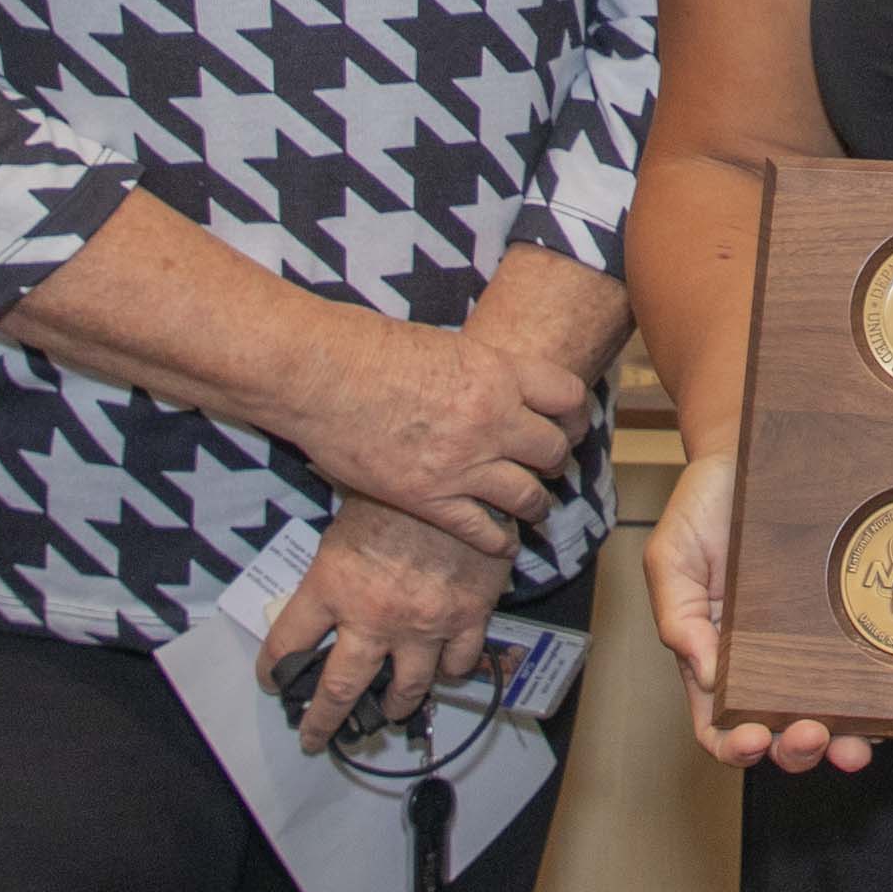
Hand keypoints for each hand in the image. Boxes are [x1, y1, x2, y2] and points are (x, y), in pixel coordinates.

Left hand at [267, 500, 510, 755]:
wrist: (463, 470)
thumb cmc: (396, 482)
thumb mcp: (345, 509)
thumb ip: (333, 550)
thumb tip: (317, 555)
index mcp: (331, 585)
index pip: (287, 644)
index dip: (273, 669)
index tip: (272, 681)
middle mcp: (372, 617)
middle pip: (338, 690)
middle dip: (321, 721)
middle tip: (314, 737)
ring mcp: (422, 624)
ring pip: (405, 690)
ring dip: (394, 706)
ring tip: (390, 713)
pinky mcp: (467, 618)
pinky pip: (457, 664)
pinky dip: (449, 669)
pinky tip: (443, 666)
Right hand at [292, 312, 591, 557]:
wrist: (316, 374)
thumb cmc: (364, 348)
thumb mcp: (440, 346)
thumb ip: (475, 371)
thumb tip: (488, 382)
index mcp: (497, 373)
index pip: (567, 396)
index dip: (575, 415)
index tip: (571, 425)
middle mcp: (491, 419)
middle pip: (553, 451)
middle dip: (556, 463)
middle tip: (550, 470)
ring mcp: (462, 463)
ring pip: (529, 497)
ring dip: (536, 506)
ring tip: (533, 511)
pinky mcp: (429, 499)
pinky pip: (484, 530)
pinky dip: (499, 541)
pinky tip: (502, 545)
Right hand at [645, 453, 870, 775]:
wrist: (749, 455)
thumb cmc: (704, 505)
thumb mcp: (671, 555)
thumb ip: (675, 613)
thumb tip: (703, 674)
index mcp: (712, 655)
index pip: (718, 723)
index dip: (734, 746)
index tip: (751, 740)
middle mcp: (761, 662)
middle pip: (777, 733)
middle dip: (794, 750)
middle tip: (811, 735)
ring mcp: (805, 647)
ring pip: (824, 717)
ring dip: (838, 743)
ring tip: (851, 744)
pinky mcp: (841, 624)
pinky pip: (859, 675)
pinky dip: (872, 704)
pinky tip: (883, 710)